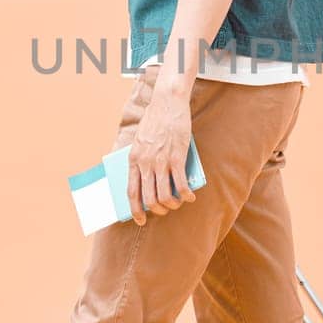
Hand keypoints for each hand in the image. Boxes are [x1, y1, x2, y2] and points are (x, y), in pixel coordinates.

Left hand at [127, 74, 197, 224]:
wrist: (167, 103)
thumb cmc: (155, 120)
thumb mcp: (140, 141)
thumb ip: (142, 159)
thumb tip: (147, 178)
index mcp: (133, 159)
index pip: (131, 192)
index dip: (135, 210)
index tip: (141, 220)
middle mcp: (145, 163)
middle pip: (149, 199)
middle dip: (158, 210)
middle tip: (166, 209)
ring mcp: (161, 161)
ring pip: (165, 195)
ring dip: (173, 204)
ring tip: (179, 202)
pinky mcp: (177, 157)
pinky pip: (181, 184)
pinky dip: (186, 195)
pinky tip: (190, 196)